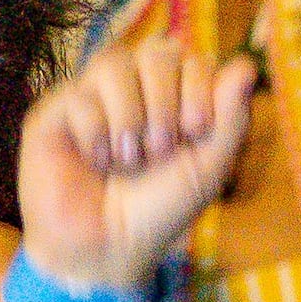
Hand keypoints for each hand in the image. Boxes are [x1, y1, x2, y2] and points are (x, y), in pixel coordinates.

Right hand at [12, 38, 257, 301]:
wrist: (106, 250)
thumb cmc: (158, 211)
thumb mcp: (206, 168)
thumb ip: (230, 119)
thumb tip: (247, 64)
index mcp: (172, 97)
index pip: (190, 56)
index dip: (197, 84)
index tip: (195, 131)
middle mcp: (132, 90)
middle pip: (155, 51)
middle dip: (163, 101)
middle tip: (159, 150)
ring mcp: (91, 97)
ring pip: (113, 63)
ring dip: (129, 115)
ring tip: (128, 159)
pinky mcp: (53, 113)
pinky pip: (77, 95)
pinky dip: (94, 132)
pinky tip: (97, 161)